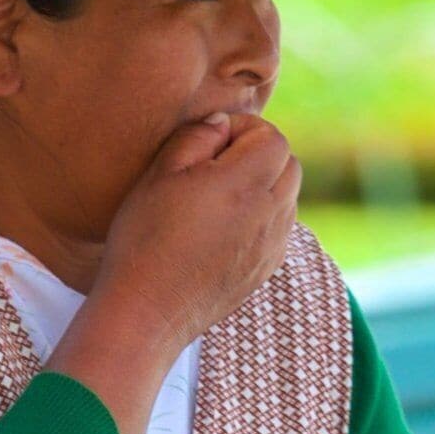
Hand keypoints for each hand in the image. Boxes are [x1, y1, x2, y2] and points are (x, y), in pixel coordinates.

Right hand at [85, 112, 300, 358]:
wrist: (147, 310)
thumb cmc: (145, 238)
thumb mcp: (159, 174)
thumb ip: (197, 137)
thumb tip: (222, 124)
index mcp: (245, 185)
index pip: (274, 138)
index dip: (244, 130)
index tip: (211, 143)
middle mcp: (270, 215)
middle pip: (290, 165)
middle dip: (260, 155)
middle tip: (216, 166)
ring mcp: (272, 246)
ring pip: (288, 198)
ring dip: (264, 186)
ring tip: (218, 198)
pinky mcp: (266, 270)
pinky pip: (280, 229)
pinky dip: (263, 218)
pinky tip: (223, 228)